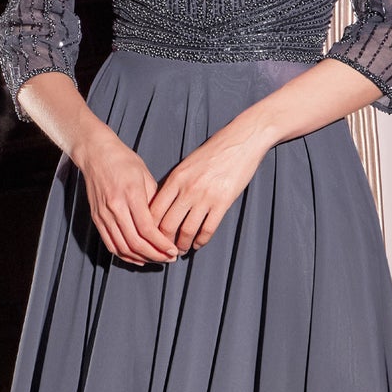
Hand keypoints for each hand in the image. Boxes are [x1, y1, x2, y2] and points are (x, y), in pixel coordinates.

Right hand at [74, 125, 178, 266]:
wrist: (96, 154)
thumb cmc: (124, 161)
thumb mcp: (145, 176)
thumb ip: (154, 201)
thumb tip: (164, 224)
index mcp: (130, 195)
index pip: (147, 229)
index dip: (161, 244)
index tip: (173, 251)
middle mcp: (114, 207)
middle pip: (135, 242)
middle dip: (154, 255)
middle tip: (169, 259)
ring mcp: (103, 215)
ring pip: (122, 247)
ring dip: (141, 258)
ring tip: (156, 260)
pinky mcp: (97, 219)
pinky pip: (111, 244)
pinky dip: (125, 255)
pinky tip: (138, 258)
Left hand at [149, 118, 269, 252]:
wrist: (241, 140)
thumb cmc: (213, 151)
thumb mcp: (187, 164)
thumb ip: (174, 183)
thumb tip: (161, 204)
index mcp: (175, 178)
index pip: (154, 210)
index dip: (149, 228)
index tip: (150, 237)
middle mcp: (187, 189)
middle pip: (167, 224)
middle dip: (163, 242)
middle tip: (164, 249)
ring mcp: (205, 196)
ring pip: (186, 231)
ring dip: (182, 245)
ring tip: (180, 250)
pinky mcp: (223, 202)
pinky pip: (207, 229)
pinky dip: (200, 241)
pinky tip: (198, 244)